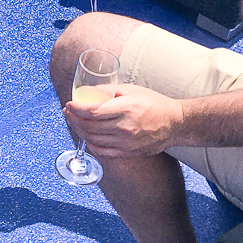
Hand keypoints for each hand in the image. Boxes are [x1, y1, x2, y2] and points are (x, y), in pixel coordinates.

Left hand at [64, 83, 183, 157]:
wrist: (175, 123)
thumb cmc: (153, 103)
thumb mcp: (130, 90)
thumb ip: (107, 90)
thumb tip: (85, 91)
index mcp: (124, 109)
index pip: (92, 111)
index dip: (76, 109)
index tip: (68, 105)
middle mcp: (124, 128)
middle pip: (89, 127)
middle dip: (73, 119)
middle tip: (67, 112)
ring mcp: (126, 143)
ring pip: (93, 140)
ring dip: (79, 131)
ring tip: (74, 123)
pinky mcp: (129, 153)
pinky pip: (103, 152)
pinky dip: (91, 145)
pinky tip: (87, 137)